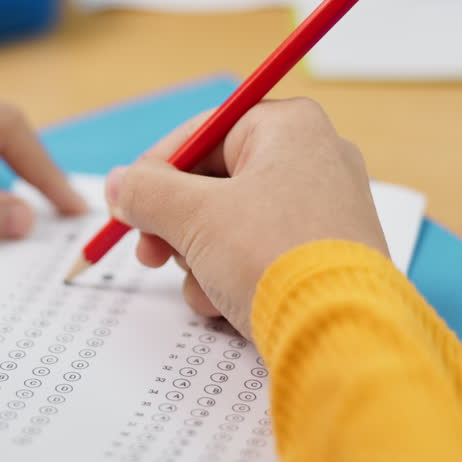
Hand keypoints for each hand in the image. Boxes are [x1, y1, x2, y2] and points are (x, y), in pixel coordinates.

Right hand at [104, 98, 387, 337]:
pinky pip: (261, 251)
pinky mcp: (325, 253)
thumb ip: (147, 192)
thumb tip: (119, 184)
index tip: (126, 205)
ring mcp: (323, 208)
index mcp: (289, 127)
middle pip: (213, 182)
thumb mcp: (194, 217)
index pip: (201, 134)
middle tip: (152, 255)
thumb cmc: (273, 257)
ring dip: (202, 259)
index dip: (155, 171)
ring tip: (206, 288)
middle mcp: (314, 157)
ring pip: (231, 223)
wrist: (341, 334)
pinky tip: (228, 306)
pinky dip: (234, 277)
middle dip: (177, 226)